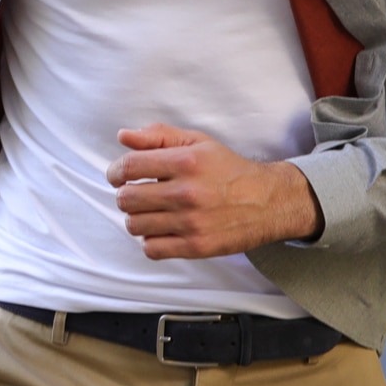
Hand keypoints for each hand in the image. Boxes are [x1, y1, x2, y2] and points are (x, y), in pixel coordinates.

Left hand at [106, 123, 322, 259]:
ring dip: (137, 220)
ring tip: (151, 214)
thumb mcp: (199, 143)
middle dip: (126, 196)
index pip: (129, 167)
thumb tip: (124, 137)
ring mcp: (191, 223)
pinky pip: (153, 249)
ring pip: (135, 226)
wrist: (269, 202)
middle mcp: (187, 193)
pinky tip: (162, 232)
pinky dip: (151, 242)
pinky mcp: (197, 246)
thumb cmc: (231, 171)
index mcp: (186, 162)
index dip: (116, 172)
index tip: (119, 177)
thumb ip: (160, 136)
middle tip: (138, 196)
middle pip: (127, 199)